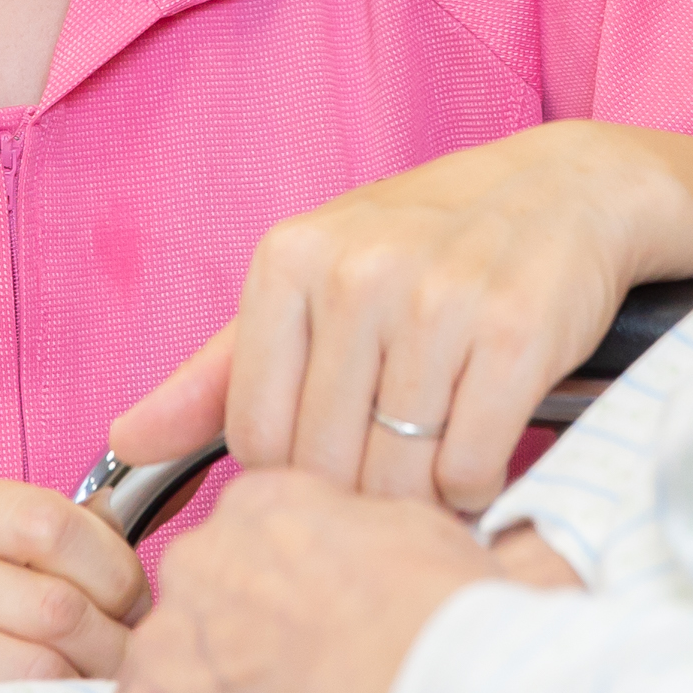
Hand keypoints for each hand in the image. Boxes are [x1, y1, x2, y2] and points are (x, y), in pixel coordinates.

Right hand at [0, 470, 148, 692]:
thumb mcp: (8, 550)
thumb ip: (82, 526)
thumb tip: (180, 485)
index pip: (53, 522)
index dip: (114, 570)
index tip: (132, 602)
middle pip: (52, 602)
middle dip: (109, 639)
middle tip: (122, 658)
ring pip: (34, 663)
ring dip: (81, 683)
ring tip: (89, 684)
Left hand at [108, 469, 494, 692]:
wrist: (435, 690)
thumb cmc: (450, 622)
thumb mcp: (431, 534)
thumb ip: (383, 535)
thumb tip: (417, 550)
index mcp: (266, 505)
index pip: (242, 556)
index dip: (270, 613)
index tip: (300, 650)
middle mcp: (200, 559)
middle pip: (196, 623)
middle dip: (232, 668)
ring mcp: (167, 646)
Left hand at [110, 121, 692, 513]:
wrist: (568, 192)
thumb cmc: (429, 246)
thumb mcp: (316, 282)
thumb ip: (220, 371)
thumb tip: (124, 440)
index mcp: (289, 260)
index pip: (255, 436)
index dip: (294, 473)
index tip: (333, 463)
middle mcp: (356, 273)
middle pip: (324, 466)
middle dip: (358, 498)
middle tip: (391, 483)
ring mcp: (438, 302)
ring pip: (397, 477)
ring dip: (420, 501)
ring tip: (436, 470)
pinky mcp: (515, 334)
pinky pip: (471, 467)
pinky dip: (478, 485)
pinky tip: (484, 448)